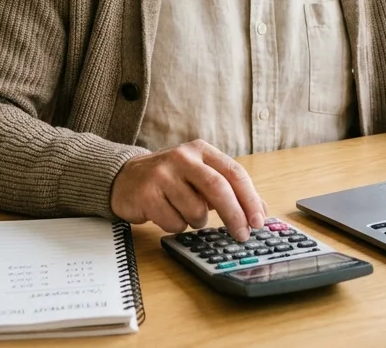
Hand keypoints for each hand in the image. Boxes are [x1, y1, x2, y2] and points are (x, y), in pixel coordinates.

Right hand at [110, 139, 267, 241]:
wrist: (124, 179)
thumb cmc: (170, 180)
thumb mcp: (200, 177)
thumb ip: (229, 190)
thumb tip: (261, 212)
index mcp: (201, 150)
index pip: (234, 173)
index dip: (250, 199)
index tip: (259, 221)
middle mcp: (182, 157)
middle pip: (218, 188)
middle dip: (234, 216)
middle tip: (242, 235)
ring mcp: (162, 174)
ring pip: (196, 211)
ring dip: (197, 222)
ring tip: (185, 213)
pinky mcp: (146, 193)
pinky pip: (174, 222)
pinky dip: (177, 226)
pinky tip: (166, 214)